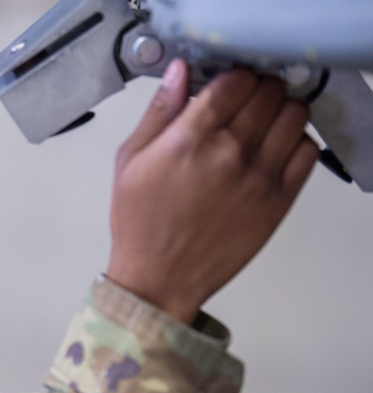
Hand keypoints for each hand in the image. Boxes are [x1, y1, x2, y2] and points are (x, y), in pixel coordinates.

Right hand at [106, 59, 319, 322]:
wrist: (159, 278)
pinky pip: (307, 150)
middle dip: (257, 90)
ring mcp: (258, 176)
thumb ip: (158, 112)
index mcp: (188, 139)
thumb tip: (180, 70)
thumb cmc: (140, 221)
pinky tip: (273, 151)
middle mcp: (228, 153)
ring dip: (280, 111)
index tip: (226, 87)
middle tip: (244, 104)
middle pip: (268, 91)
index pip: (234, 80)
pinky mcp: (278, 199)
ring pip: (293, 114)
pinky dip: (295, 142)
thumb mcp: (130, 161)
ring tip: (261, 125)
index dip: (232, 77)